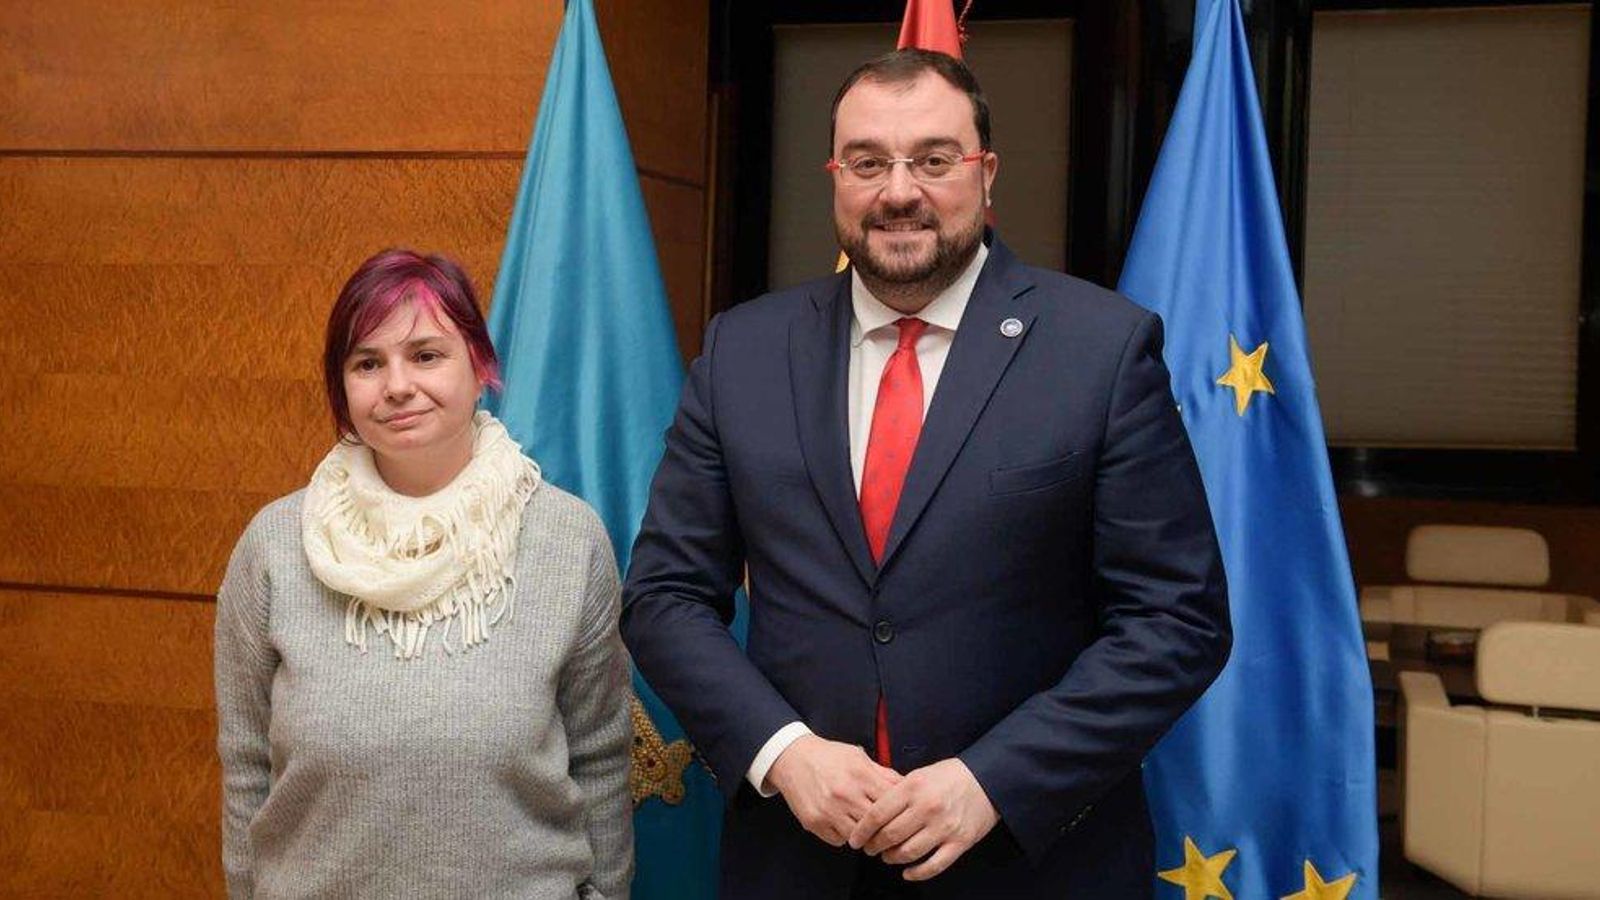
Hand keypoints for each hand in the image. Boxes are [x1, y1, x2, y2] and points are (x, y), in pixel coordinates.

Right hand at [765, 735, 901, 846]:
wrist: (792, 758)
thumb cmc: (829, 756)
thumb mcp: (859, 757)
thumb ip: (883, 773)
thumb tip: (906, 787)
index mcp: (860, 776)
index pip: (890, 803)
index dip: (898, 811)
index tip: (900, 816)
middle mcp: (845, 795)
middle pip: (875, 824)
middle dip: (883, 828)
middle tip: (886, 829)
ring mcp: (828, 811)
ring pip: (857, 837)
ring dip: (863, 835)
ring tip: (865, 829)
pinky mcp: (814, 822)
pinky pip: (837, 841)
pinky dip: (844, 837)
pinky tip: (844, 826)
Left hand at [848, 758, 998, 880]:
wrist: (987, 779)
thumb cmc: (949, 776)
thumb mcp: (919, 774)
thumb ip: (896, 791)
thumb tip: (870, 810)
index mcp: (913, 787)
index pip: (878, 814)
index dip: (862, 830)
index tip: (855, 839)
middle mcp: (927, 807)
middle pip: (890, 835)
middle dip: (874, 846)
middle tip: (869, 849)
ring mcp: (944, 826)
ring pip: (908, 853)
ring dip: (892, 859)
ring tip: (887, 857)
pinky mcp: (959, 842)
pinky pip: (934, 865)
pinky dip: (917, 873)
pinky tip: (907, 873)